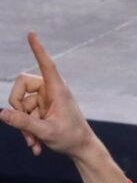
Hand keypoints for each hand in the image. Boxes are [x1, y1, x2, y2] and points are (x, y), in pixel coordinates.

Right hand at [0, 33, 97, 158]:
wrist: (81, 149)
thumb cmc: (70, 138)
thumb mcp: (46, 132)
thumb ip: (23, 123)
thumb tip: (2, 112)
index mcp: (58, 90)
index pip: (46, 65)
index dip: (38, 49)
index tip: (31, 33)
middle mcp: (51, 91)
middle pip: (20, 85)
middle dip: (17, 107)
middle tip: (26, 128)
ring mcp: (45, 99)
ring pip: (20, 104)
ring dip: (24, 124)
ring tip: (35, 141)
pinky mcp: (42, 108)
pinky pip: (24, 113)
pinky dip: (27, 129)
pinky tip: (36, 145)